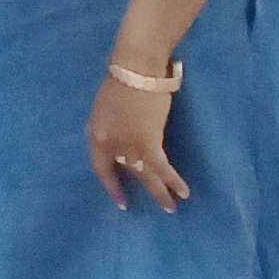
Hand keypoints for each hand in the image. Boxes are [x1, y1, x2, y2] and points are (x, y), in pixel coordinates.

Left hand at [87, 75, 190, 211]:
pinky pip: (161, 168)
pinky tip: (183, 192)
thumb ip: (111, 129)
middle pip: (122, 174)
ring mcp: (127, 145)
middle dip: (134, 191)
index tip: (120, 199)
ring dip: (159, 192)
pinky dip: (172, 181)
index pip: (101, 167)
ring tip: (171, 208)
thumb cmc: (121, 82)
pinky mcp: (148, 143)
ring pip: (145, 175)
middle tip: (140, 208)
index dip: (111, 184)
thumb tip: (121, 141)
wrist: (135, 70)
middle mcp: (108, 145)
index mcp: (95, 135)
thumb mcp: (106, 110)